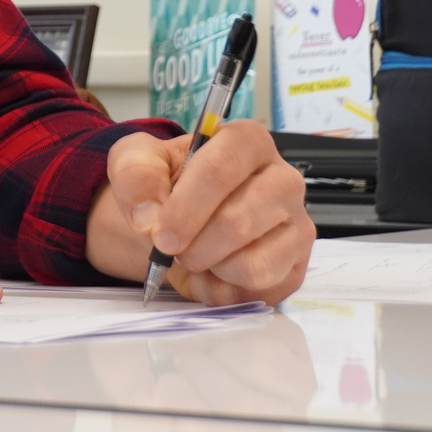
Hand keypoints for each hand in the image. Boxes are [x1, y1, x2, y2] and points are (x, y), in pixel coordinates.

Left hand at [85, 121, 313, 304]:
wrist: (178, 218)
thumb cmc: (166, 184)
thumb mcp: (136, 162)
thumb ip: (136, 176)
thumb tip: (148, 217)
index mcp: (248, 141)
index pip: (223, 168)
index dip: (187, 207)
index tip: (160, 234)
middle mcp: (283, 178)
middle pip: (238, 222)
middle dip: (193, 246)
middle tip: (171, 249)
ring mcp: (296, 224)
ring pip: (252, 263)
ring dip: (209, 268)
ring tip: (194, 255)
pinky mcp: (295, 264)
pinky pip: (259, 289)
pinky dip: (223, 290)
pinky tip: (212, 272)